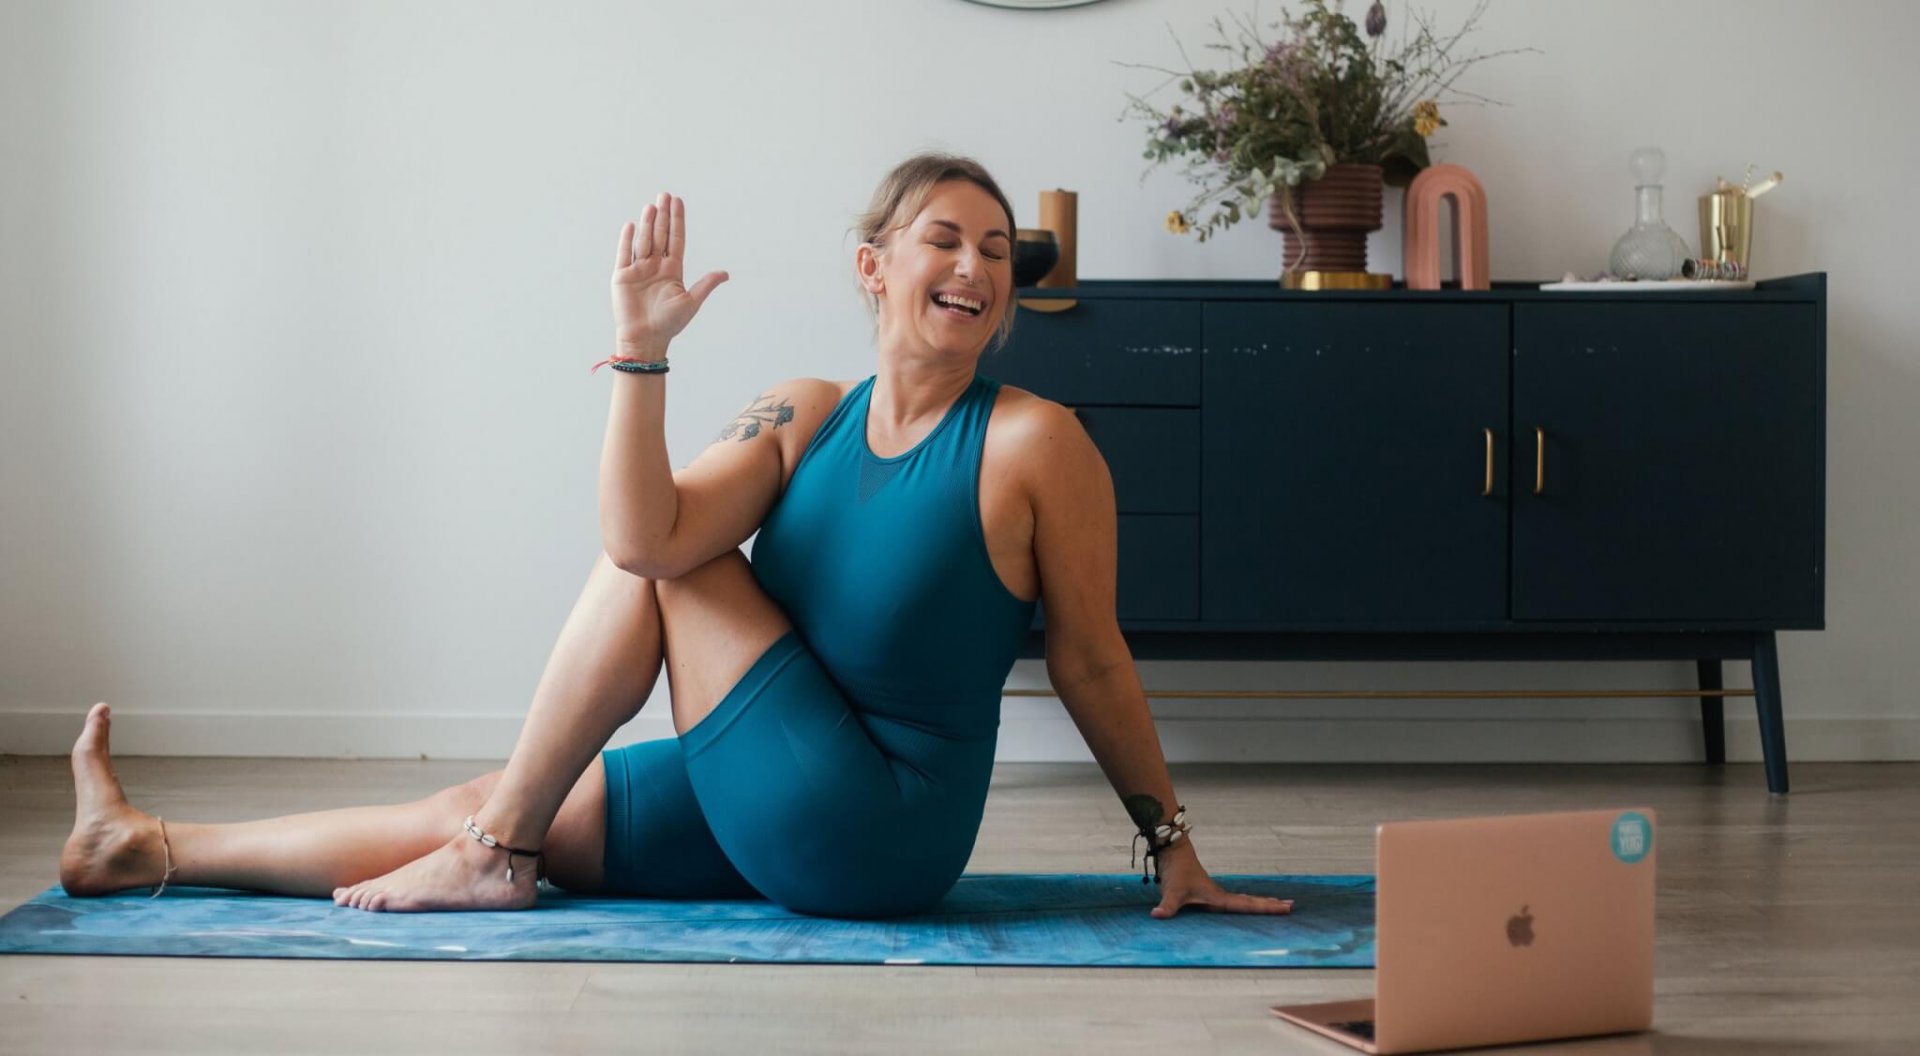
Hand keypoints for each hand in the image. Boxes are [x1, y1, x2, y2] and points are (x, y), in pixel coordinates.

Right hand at [611, 192, 728, 353]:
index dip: (677, 221)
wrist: (646, 340)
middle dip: (663, 216)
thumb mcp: (691, 302)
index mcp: (672, 270)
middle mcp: (655, 266)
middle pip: (660, 235)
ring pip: (644, 241)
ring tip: (651, 206)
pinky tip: (631, 225)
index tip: (678, 202)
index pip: (676, 239)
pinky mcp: (622, 276)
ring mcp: (638, 270)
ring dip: (648, 224)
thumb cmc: (669, 324)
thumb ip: (705, 285)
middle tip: (665, 195)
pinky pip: (624, 254)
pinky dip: (627, 240)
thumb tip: (725, 273)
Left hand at [1148, 844, 1294, 919]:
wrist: (1173, 850)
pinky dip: (1245, 903)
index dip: (1266, 908)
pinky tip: (1247, 906)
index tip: (1286, 907)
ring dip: (1260, 903)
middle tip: (1291, 907)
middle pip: (1250, 902)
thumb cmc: (1176, 870)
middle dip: (1270, 905)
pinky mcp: (1209, 893)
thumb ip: (1167, 906)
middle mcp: (1220, 896)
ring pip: (1243, 900)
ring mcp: (1216, 894)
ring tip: (1278, 905)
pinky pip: (1233, 901)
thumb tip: (1157, 916)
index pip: (1246, 905)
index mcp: (1218, 898)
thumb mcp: (1172, 891)